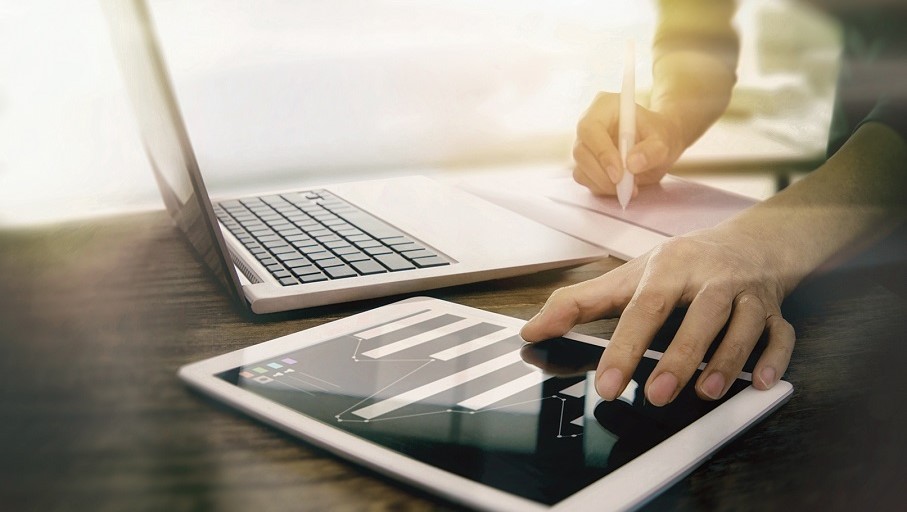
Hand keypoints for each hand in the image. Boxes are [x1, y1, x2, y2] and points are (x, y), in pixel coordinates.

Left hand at [520, 227, 794, 405]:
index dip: (625, 346)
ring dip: (727, 361)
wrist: (751, 241)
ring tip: (705, 393)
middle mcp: (710, 278)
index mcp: (669, 269)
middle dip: (679, 356)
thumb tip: (532, 329)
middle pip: (699, 315)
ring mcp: (747, 294)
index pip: (644, 307)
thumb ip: (580, 303)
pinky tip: (763, 383)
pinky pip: (782, 334)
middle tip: (657, 394)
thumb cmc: (683, 264)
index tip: (608, 382)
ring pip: (743, 325)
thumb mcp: (630, 276)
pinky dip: (775, 358)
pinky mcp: (775, 311)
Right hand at [572, 92, 684, 195]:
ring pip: (580, 169)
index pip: (590, 128)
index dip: (601, 152)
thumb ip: (652, 151)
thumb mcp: (664, 139)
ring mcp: (585, 145)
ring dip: (604, 184)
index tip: (619, 174)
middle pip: (581, 151)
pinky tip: (622, 186)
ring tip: (631, 186)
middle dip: (602, 174)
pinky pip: (585, 180)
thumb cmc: (659, 134)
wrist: (658, 143)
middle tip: (625, 186)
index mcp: (604, 107)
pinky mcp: (585, 163)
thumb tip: (632, 164)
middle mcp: (588, 125)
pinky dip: (603, 188)